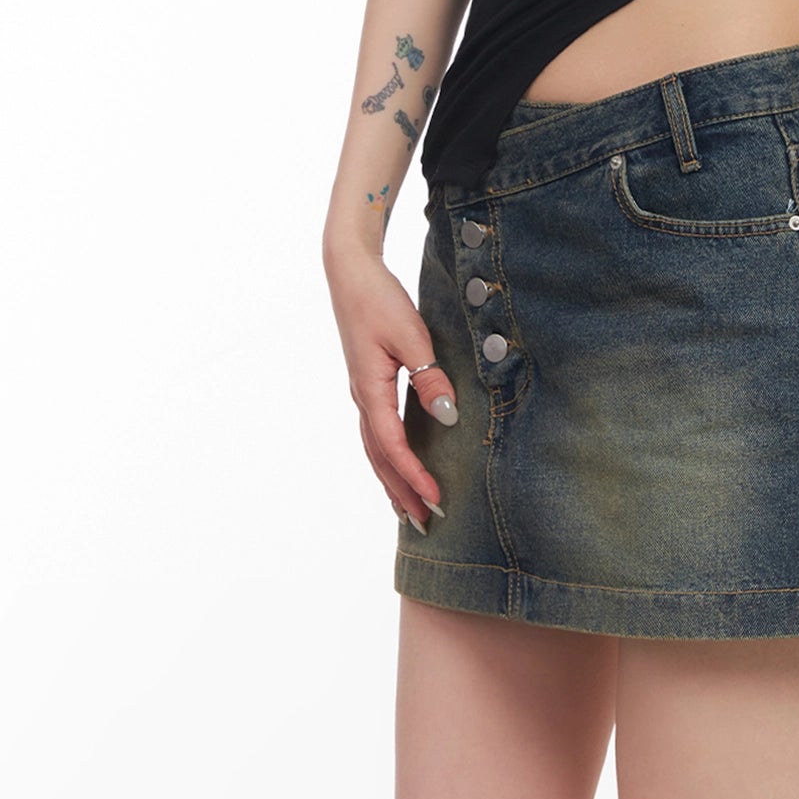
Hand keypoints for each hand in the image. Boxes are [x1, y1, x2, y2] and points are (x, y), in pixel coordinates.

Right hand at [325, 251, 459, 525]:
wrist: (350, 273)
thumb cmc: (379, 300)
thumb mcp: (411, 335)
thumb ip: (428, 376)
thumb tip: (447, 417)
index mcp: (370, 390)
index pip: (393, 446)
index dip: (414, 475)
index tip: (436, 499)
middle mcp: (362, 397)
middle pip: (380, 458)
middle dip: (401, 492)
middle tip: (425, 524)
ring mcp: (363, 392)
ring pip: (375, 449)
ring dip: (392, 480)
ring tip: (409, 509)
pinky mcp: (368, 383)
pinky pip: (376, 431)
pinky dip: (387, 457)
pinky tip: (398, 464)